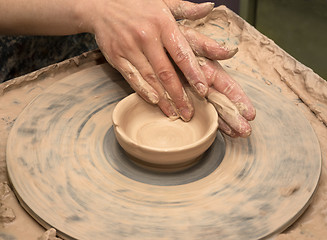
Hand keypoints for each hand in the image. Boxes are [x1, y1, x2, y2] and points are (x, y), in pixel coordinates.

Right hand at [84, 0, 215, 120]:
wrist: (100, 4)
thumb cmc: (137, 4)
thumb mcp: (162, 1)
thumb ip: (186, 8)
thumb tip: (210, 8)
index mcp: (162, 23)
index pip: (181, 53)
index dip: (193, 74)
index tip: (203, 91)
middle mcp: (146, 37)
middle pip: (166, 72)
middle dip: (179, 95)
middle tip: (189, 113)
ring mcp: (129, 47)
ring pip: (150, 78)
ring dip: (163, 99)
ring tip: (174, 113)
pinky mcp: (115, 56)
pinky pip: (131, 77)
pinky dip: (143, 91)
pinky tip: (154, 102)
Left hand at [178, 24, 255, 136]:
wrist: (150, 45)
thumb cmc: (170, 41)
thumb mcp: (188, 39)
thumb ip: (207, 46)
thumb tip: (231, 51)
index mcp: (208, 69)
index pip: (228, 86)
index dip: (239, 99)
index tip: (250, 113)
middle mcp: (204, 83)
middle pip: (222, 102)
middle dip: (235, 117)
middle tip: (245, 132)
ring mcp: (193, 93)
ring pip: (212, 110)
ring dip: (224, 123)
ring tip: (237, 135)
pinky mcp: (181, 98)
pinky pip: (195, 113)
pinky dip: (205, 122)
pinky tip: (216, 131)